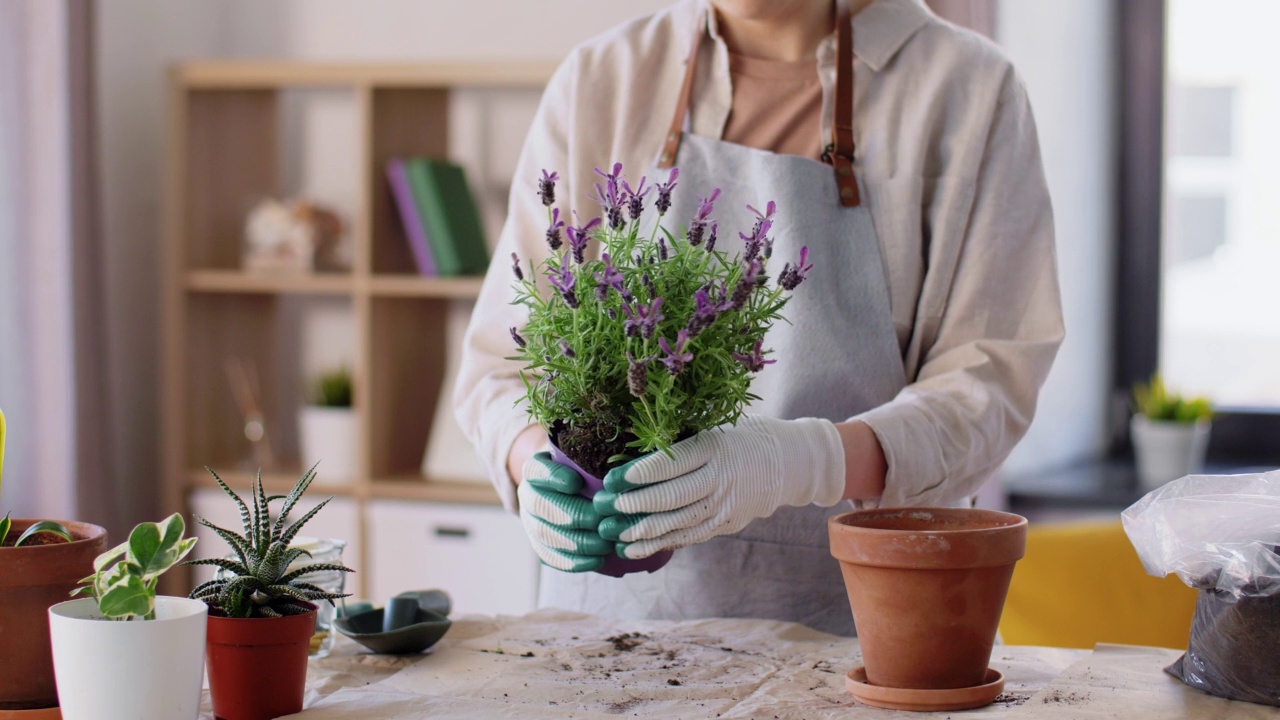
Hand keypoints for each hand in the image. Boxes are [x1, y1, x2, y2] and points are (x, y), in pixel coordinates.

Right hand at [517, 452, 611, 571]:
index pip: (537, 471)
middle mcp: (528, 495)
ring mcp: (530, 522)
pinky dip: (574, 562)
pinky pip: (551, 557)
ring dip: (577, 542)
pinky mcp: (539, 545)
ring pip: (545, 534)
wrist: (568, 492)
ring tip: (604, 544)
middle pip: (541, 505)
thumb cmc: (583, 472)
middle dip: (572, 514)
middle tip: (599, 520)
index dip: (553, 477)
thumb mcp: (585, 461)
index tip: (576, 483)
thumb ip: (594, 463)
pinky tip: (597, 560)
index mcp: (535, 470)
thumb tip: (616, 472)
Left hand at [592, 415, 845, 559]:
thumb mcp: (714, 428)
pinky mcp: (725, 523)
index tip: (614, 478)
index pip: (672, 462)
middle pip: (672, 496)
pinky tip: (635, 549)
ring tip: (614, 534)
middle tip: (606, 507)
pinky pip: (689, 536)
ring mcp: (724, 504)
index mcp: (714, 447)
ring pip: (678, 522)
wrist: (788, 462)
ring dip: (643, 531)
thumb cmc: (740, 437)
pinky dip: (661, 544)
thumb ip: (681, 442)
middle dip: (635, 505)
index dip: (641, 473)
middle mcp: (720, 478)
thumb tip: (633, 455)